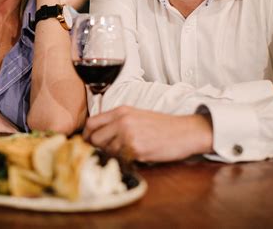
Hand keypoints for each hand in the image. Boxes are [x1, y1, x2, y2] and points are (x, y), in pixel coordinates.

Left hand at [83, 106, 212, 161]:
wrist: (185, 132)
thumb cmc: (162, 125)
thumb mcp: (137, 115)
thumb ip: (117, 121)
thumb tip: (97, 134)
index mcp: (121, 111)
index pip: (91, 123)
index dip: (87, 134)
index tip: (90, 142)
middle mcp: (122, 122)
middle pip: (94, 138)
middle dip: (97, 147)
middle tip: (107, 151)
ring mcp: (128, 136)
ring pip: (105, 150)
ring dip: (111, 155)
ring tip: (125, 153)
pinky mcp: (136, 150)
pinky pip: (119, 159)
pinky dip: (123, 160)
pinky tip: (134, 156)